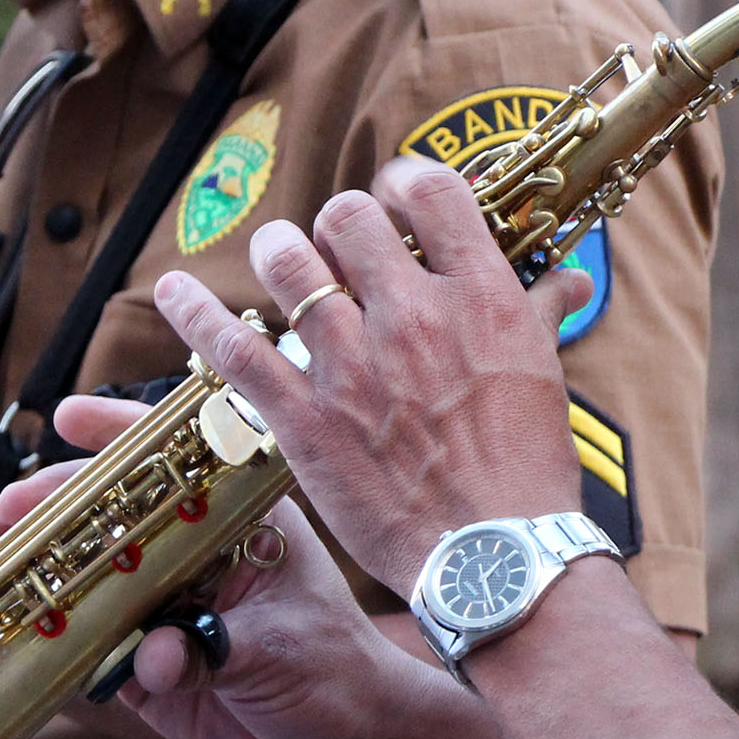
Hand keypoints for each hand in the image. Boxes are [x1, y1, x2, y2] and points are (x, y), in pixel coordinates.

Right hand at [0, 428, 455, 738]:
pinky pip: (85, 647)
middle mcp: (192, 555)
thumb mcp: (280, 647)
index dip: (120, 439)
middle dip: (50, 509)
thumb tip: (153, 656)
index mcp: (236, 522)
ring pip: (86, 578)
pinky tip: (0, 623)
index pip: (175, 465)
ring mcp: (163, 608)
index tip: (67, 418)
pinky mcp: (144, 663)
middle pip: (111, 519)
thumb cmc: (333, 671)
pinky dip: (44, 639)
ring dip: (32, 566)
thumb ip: (213, 649)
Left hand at [151, 157, 593, 594]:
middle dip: (339, 222)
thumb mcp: (544, 374)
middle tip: (340, 248)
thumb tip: (565, 279)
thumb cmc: (528, 469)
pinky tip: (174, 292)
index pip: (431, 191)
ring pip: (288, 264)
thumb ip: (540, 313)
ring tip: (279, 259)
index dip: (405, 181)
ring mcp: (354, 363)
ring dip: (278, 253)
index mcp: (480, 297)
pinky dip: (197, 314)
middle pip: (349, 216)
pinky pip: (235, 348)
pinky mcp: (305, 416)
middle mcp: (413, 314)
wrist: (496, 557)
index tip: (397, 200)